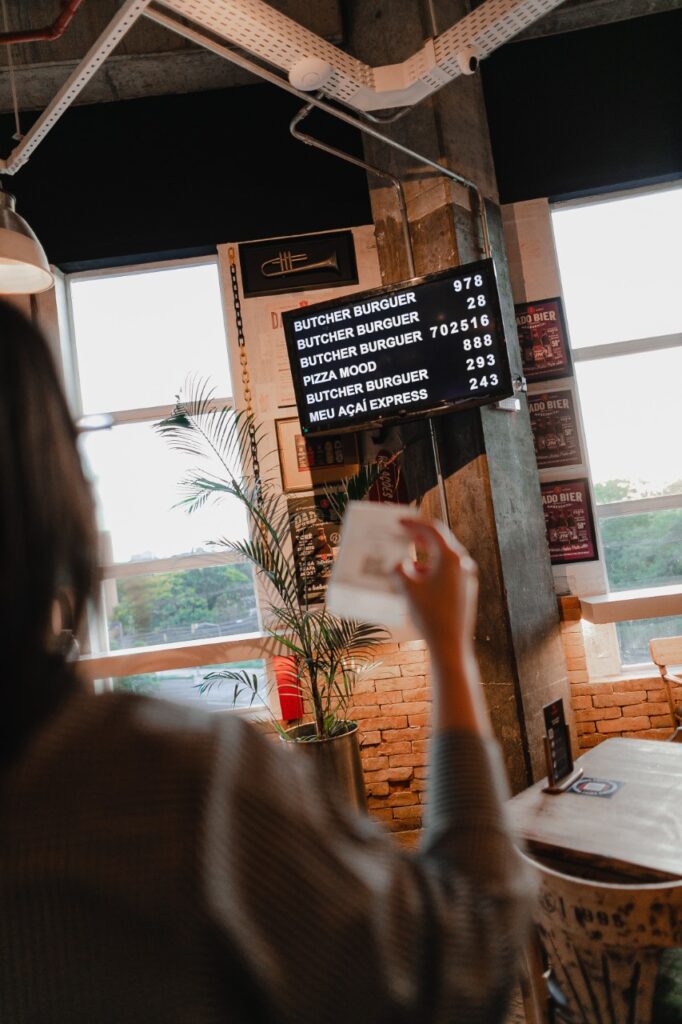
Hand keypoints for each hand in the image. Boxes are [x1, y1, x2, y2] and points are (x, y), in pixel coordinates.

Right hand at [395, 518, 488, 735]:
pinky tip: (416, 578)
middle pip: (439, 541)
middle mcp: (462, 564)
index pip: (432, 530)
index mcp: (450, 558)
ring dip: (424, 555)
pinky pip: (446, 572)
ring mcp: (466, 577)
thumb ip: (400, 571)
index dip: (413, 523)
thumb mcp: (408, 589)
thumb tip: (399, 565)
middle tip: (402, 532)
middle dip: (419, 536)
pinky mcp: (465, 590)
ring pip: (442, 558)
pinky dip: (430, 569)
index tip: (398, 521)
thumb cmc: (430, 616)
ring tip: (405, 558)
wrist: (451, 646)